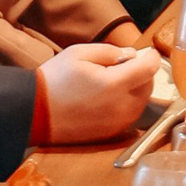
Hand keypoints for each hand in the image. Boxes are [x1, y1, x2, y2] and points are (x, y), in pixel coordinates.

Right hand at [36, 45, 163, 142]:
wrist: (33, 113)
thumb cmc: (54, 80)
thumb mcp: (78, 53)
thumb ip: (110, 51)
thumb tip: (131, 55)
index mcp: (114, 85)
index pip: (149, 69)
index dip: (151, 57)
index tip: (148, 52)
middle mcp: (121, 107)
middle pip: (148, 86)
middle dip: (141, 73)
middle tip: (123, 65)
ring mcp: (117, 123)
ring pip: (140, 102)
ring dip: (134, 89)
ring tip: (112, 81)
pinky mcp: (111, 134)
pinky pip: (128, 115)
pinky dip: (125, 104)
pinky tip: (106, 98)